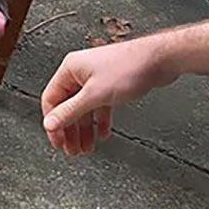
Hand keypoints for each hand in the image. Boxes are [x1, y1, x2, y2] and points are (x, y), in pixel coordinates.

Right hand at [40, 21, 208, 155]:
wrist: (158, 59)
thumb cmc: (129, 68)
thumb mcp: (95, 95)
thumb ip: (70, 111)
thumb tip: (49, 124)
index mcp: (70, 69)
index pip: (51, 100)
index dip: (53, 123)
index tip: (58, 142)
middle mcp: (80, 72)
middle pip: (67, 106)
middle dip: (69, 130)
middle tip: (72, 149)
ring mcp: (95, 78)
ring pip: (84, 108)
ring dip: (84, 129)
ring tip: (86, 147)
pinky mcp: (110, 84)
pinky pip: (99, 106)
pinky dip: (99, 121)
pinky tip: (102, 133)